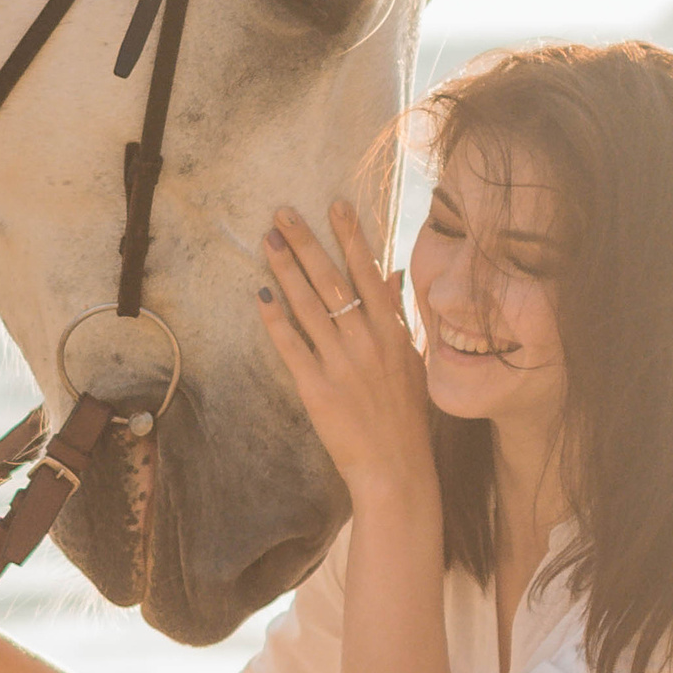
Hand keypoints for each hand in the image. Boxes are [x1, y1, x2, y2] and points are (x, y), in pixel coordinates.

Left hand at [257, 200, 434, 505]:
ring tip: (267, 240)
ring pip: (307, 306)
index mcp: (392, 333)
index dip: (351, 237)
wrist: (396, 467)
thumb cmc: (405, 416)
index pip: (369, 273)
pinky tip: (260, 296)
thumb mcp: (412, 361)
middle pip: (331, 281)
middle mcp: (366, 342)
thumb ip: (399, 316)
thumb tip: (394, 275)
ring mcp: (341, 363)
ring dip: (285, 269)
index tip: (336, 205)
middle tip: (283, 212)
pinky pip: (291, 345)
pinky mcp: (316, 388)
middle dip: (306, 242)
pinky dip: (275, 319)